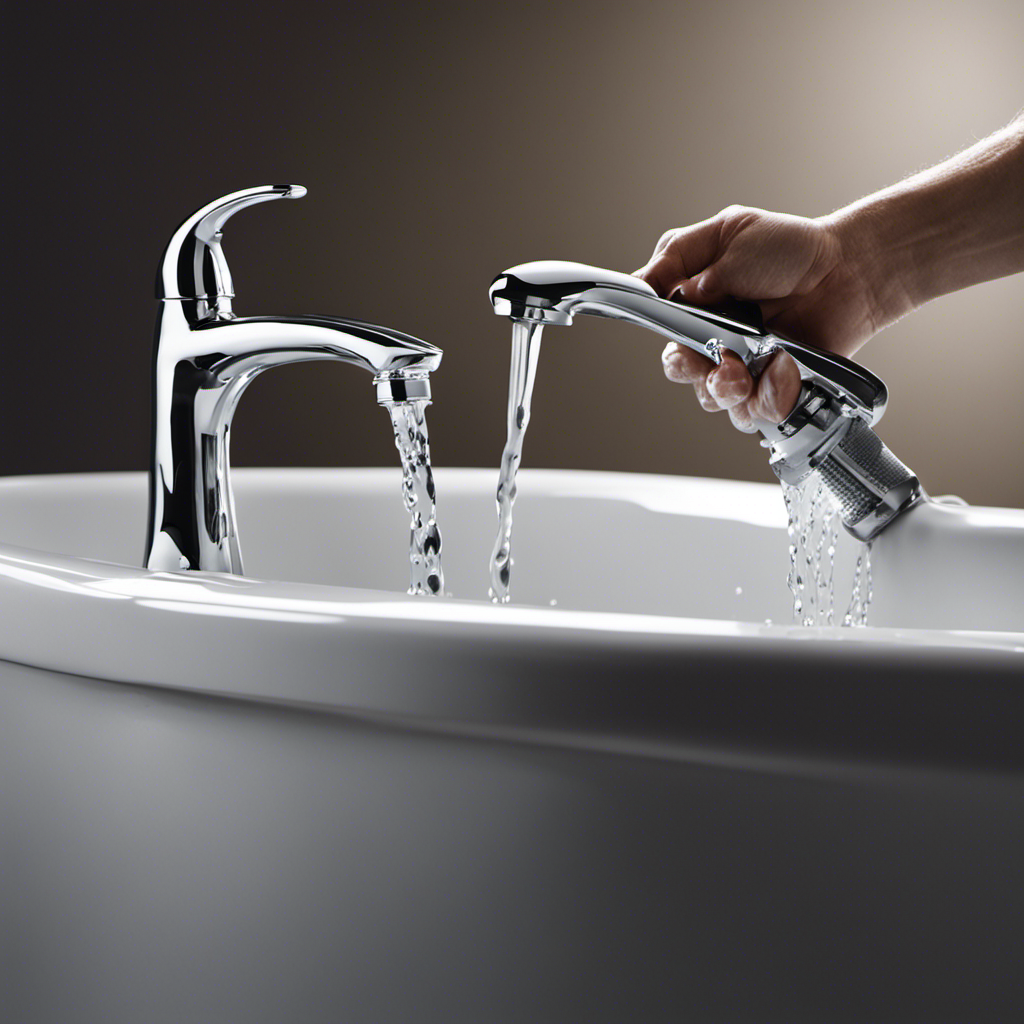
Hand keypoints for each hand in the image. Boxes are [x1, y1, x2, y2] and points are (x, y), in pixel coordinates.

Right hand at [635, 205, 880, 430]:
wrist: (847, 271)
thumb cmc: (790, 250)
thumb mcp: (729, 232)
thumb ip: (680, 257)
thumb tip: (653, 289)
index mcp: (693, 303)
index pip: (659, 326)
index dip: (660, 332)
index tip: (675, 328)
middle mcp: (712, 338)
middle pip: (679, 369)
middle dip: (689, 367)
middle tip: (712, 355)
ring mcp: (742, 367)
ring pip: (713, 399)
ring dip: (726, 387)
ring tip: (746, 369)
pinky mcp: (772, 389)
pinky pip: (755, 412)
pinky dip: (768, 396)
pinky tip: (782, 370)